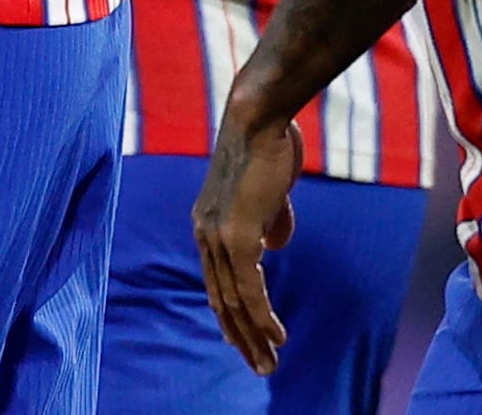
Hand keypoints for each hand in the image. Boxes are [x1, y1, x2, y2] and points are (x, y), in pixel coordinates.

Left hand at [194, 106, 302, 376]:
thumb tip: (276, 248)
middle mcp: (205, 232)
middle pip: (220, 298)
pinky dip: (262, 316)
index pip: (216, 279)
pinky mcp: (237, 234)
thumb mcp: (269, 190)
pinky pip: (249, 288)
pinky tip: (277, 336)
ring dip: (253, 336)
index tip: (241, 339)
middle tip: (259, 366)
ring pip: (234, 301)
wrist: (259, 116)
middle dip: (240, 336)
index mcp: (207, 222)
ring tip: (269, 363)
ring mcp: (218, 235)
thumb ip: (270, 219)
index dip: (229, 312)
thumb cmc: (268, 145)